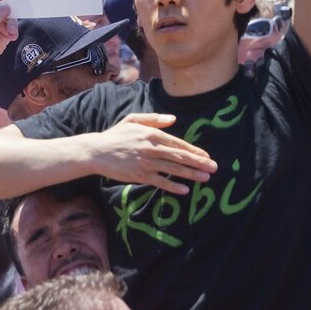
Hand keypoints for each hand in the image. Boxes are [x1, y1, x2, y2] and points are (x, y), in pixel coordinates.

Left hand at [0, 6, 16, 74]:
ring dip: (12, 24)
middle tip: (11, 19)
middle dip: (10, 12)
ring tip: (11, 32)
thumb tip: (6, 9)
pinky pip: (13, 29)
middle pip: (3, 9)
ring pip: (10, 19)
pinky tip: (12, 37)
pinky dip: (15, 32)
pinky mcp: (5, 34)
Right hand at [86, 114, 216, 194]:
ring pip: (173, 169)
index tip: (206, 156)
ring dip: (191, 174)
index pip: (178, 143)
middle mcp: (151, 148)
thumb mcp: (133, 120)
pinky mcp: (139, 175)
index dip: (194, 150)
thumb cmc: (116, 135)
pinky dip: (173, 186)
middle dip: (199, 163)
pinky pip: (160, 181)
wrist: (96, 151)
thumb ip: (154, 119)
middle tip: (214, 168)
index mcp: (152, 134)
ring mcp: (146, 163)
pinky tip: (184, 190)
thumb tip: (173, 119)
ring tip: (205, 178)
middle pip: (180, 157)